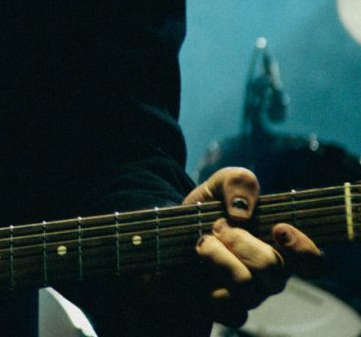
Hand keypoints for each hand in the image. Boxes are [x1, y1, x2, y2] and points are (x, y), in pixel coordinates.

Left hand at [182, 167, 322, 329]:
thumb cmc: (213, 206)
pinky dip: (206, 282)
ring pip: (245, 286)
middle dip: (238, 240)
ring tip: (202, 242)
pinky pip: (226, 309)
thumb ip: (240, 182)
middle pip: (272, 269)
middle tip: (218, 225)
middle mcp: (272, 276)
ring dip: (217, 256)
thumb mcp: (224, 182)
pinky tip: (199, 266)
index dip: (304, 249)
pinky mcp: (227, 310)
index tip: (278, 228)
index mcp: (282, 247)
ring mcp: (251, 295)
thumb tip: (242, 212)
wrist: (177, 229)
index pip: (315, 263)